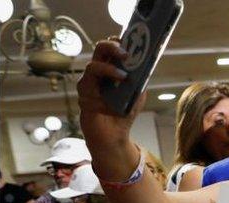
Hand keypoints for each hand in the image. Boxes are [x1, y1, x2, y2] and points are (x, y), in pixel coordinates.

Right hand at [77, 39, 144, 180]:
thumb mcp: (137, 94)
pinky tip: (113, 99)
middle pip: (98, 50)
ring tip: (124, 76)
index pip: (110, 49)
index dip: (116, 42)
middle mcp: (96, 73)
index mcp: (110, 68)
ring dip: (108, 69)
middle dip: (111, 47)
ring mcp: (88, 84)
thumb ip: (139, 79)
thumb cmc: (123, 111)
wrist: (114, 135)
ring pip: (92, 67)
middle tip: (125, 53)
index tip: (128, 42)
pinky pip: (90, 89)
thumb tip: (145, 65)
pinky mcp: (84, 98)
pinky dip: (104, 93)